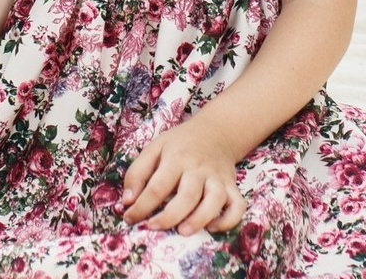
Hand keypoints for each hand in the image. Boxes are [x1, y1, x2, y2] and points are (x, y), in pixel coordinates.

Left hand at [121, 117, 246, 235]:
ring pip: (214, 201)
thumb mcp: (154, 149)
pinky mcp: (233, 187)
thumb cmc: (178, 144)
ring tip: (183, 231)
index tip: (129, 218)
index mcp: (175, 158)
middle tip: (152, 227)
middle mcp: (198, 168)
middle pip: (187, 195)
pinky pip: (238, 206)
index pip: (157, 185)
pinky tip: (213, 228)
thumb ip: (137, 173)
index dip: (142, 205)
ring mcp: (218, 178)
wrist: (214, 133)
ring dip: (199, 219)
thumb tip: (127, 201)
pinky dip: (228, 220)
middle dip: (169, 216)